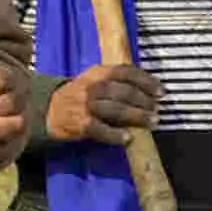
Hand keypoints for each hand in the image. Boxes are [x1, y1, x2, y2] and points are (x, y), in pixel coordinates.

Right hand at [45, 63, 159, 145]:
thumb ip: (116, 82)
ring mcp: (85, 105)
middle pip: (123, 92)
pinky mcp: (81, 123)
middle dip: (144, 101)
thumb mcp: (94, 81)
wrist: (50, 111)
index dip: (146, 81)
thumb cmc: (79, 96)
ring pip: (116, 109)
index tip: (161, 91)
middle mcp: (92, 87)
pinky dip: (116, 134)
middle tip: (158, 109)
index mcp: (97, 73)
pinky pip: (101, 129)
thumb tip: (149, 91)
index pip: (125, 72)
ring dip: (137, 116)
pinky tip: (128, 138)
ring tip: (152, 122)